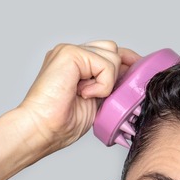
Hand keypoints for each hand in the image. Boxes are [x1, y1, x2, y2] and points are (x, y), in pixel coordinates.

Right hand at [17, 41, 140, 153]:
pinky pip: (105, 65)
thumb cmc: (61, 122)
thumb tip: (131, 74)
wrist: (41, 130)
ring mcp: (69, 51)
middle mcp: (71, 53)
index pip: (108, 52)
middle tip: (102, 95)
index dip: (126, 61)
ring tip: (86, 95)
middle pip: (112, 49)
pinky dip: (102, 84)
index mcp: (75, 63)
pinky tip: (84, 93)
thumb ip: (109, 82)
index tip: (138, 73)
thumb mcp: (97, 99)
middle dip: (117, 72)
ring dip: (107, 81)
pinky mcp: (70, 53)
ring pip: (112, 55)